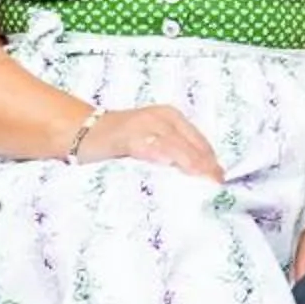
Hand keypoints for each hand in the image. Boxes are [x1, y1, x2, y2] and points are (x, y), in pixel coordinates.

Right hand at [72, 104, 224, 183]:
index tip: (220, 180)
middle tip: (215, 186)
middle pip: (191, 144)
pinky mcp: (128, 135)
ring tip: (202, 180)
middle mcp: (162, 117)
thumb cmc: (121, 140)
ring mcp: (145, 124)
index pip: (200, 141)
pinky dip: (162, 157)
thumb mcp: (154, 141)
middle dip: (204, 166)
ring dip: (190, 164)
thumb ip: (174, 153)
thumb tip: (202, 174)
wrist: (83, 130)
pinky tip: (171, 167)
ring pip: (175, 146)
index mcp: (172, 117)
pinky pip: (149, 148)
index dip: (211, 161)